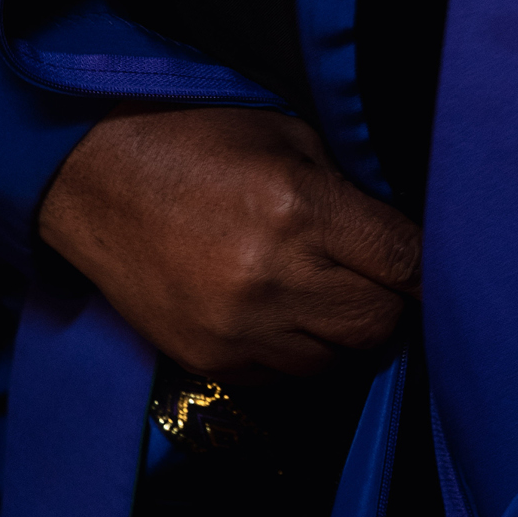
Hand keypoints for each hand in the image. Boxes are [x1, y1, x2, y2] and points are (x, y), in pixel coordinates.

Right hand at [38, 106, 420, 378]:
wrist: (86, 175)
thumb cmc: (195, 138)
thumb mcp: (287, 136)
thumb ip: (351, 191)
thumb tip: (410, 237)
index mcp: (299, 209)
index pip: (405, 264)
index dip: (428, 267)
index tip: (430, 264)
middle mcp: (272, 279)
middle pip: (380, 325)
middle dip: (390, 302)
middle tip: (377, 277)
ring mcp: (238, 330)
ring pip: (339, 362)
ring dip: (345, 334)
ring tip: (327, 295)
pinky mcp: (210, 361)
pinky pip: (288, 380)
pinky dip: (299, 354)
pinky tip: (283, 314)